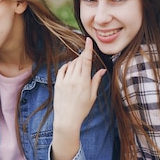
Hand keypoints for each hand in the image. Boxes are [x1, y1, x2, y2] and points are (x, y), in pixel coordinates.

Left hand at [51, 37, 105, 159]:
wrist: (67, 119)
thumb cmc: (82, 109)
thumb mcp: (92, 96)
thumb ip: (96, 81)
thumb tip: (102, 70)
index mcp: (84, 82)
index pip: (86, 60)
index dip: (87, 49)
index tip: (88, 40)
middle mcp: (73, 80)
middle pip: (79, 61)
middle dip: (83, 56)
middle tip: (86, 56)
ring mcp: (64, 81)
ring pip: (71, 65)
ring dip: (76, 61)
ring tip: (80, 65)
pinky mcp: (58, 84)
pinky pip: (62, 70)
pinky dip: (67, 66)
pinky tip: (70, 67)